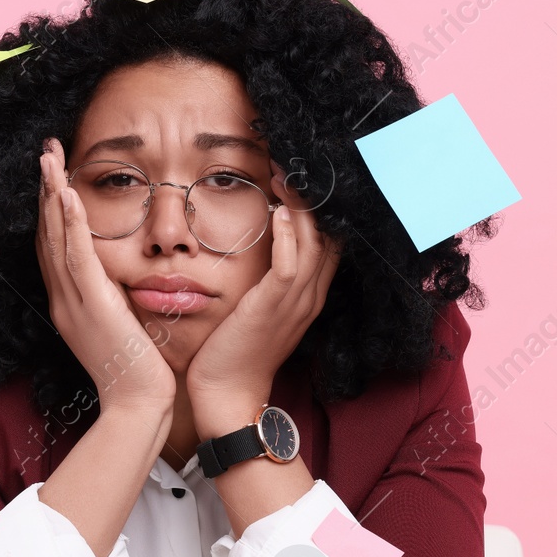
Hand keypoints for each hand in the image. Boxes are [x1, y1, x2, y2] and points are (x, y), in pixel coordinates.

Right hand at [35, 138, 176, 415]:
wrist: (137, 405)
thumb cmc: (137, 372)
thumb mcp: (120, 327)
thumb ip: (113, 300)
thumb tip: (120, 277)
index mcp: (69, 303)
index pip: (54, 246)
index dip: (50, 207)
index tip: (52, 174)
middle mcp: (64, 299)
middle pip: (47, 233)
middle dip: (45, 189)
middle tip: (44, 149)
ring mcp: (74, 301)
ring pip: (56, 237)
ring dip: (51, 193)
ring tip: (48, 156)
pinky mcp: (93, 305)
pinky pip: (77, 256)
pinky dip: (71, 222)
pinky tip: (67, 193)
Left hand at [187, 159, 340, 434]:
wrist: (227, 394)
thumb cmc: (233, 351)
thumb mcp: (257, 309)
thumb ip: (265, 279)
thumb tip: (259, 241)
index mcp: (308, 294)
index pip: (329, 240)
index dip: (321, 206)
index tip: (302, 174)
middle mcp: (309, 295)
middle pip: (328, 235)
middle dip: (314, 196)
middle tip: (293, 161)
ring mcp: (295, 303)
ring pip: (313, 244)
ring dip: (301, 206)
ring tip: (285, 174)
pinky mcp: (273, 309)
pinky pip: (290, 267)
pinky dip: (289, 237)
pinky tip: (281, 212)